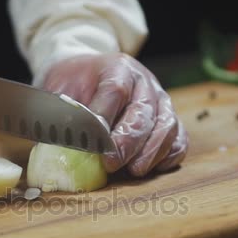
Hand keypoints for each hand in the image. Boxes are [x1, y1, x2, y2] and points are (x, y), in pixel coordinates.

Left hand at [40, 53, 188, 176]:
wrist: (88, 73)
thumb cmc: (73, 85)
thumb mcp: (58, 89)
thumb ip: (60, 111)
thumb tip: (60, 137)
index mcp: (117, 67)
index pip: (115, 90)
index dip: (105, 116)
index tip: (94, 140)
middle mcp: (143, 82)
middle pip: (143, 111)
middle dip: (128, 140)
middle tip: (112, 162)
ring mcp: (160, 99)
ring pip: (166, 124)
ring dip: (152, 151)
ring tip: (135, 170)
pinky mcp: (168, 117)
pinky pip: (178, 136)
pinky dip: (171, 153)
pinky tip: (156, 167)